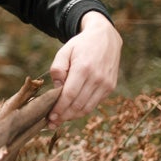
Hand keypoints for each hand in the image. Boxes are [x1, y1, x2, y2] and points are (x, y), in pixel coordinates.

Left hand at [47, 11, 121, 127]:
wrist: (105, 37)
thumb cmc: (80, 45)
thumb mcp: (64, 51)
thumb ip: (57, 69)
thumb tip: (57, 89)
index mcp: (83, 68)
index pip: (69, 95)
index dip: (59, 108)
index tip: (50, 116)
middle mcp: (97, 78)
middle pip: (78, 105)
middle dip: (64, 116)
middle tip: (52, 122)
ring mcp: (106, 84)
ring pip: (87, 108)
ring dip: (73, 116)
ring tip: (60, 119)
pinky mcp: (111, 87)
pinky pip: (95, 103)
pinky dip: (83, 109)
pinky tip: (72, 111)